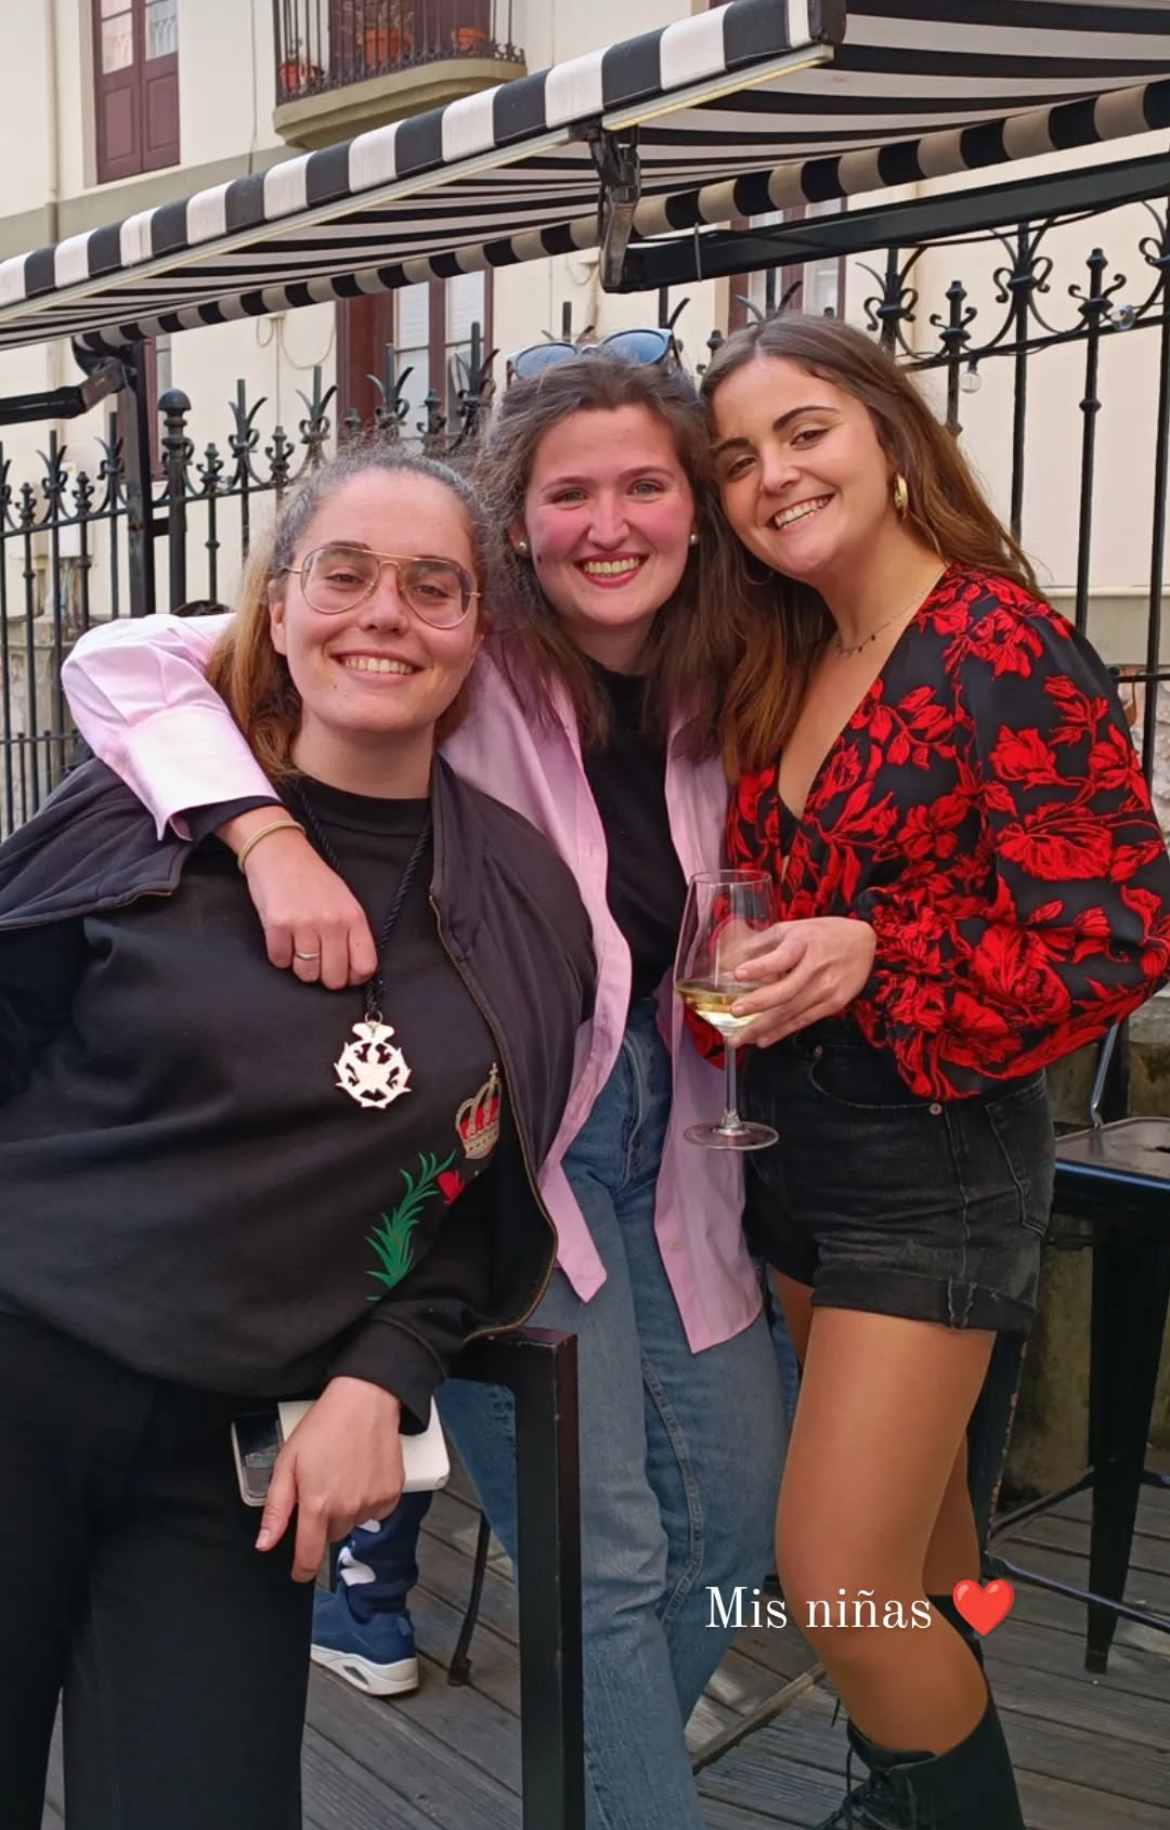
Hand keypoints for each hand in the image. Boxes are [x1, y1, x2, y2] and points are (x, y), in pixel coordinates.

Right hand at [220, 813, 376, 989]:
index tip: (345, 973)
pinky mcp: (277, 926)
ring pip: (307, 974)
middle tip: (318, 960)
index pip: (365, 966)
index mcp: (353, 917)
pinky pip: (280, 961)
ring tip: (298, 945)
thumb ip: (352, 932)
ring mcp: (304, 925)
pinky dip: (279, 955)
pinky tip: (282, 937)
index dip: (354, 977)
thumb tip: (353, 970)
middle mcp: (332, 923)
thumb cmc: (312, 878)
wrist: (279, 851)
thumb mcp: (344, 900)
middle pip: (335, 978)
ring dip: (300, 966)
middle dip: (325, 976)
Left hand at [255, 1378, 406, 1581]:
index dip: (301, 1569)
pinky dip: (367, 1499)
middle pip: (331, 1535)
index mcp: (317, 1505)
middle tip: (321, 1487)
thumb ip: (276, 1508)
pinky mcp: (392, 1494)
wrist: (366, 1401)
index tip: (298, 1571)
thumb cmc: (324, 1427)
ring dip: (346, 1509)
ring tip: (343, 1474)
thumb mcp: (287, 1463)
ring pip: (353, 1523)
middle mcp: (347, 1510)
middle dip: (323, 1520)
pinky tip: (362, 1474)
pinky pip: (375, 1511)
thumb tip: (265, 1543)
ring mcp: (373, 1503)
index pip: (309, 1557)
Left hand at [731, 917, 876, 1045]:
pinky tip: (763, 1039)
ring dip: (764, 1026)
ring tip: (740, 1037)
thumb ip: (763, 942)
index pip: (782, 957)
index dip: (760, 967)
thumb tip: (730, 957)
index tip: (738, 974)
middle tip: (735, 1012)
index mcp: (804, 941)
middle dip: (758, 1003)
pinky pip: (803, 1020)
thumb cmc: (824, 934)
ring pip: (792, 1010)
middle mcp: (817, 966)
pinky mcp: (833, 1003)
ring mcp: (827, 987)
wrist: (864, 943)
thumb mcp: (793, 928)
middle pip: (786, 989)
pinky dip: (782, 1031)